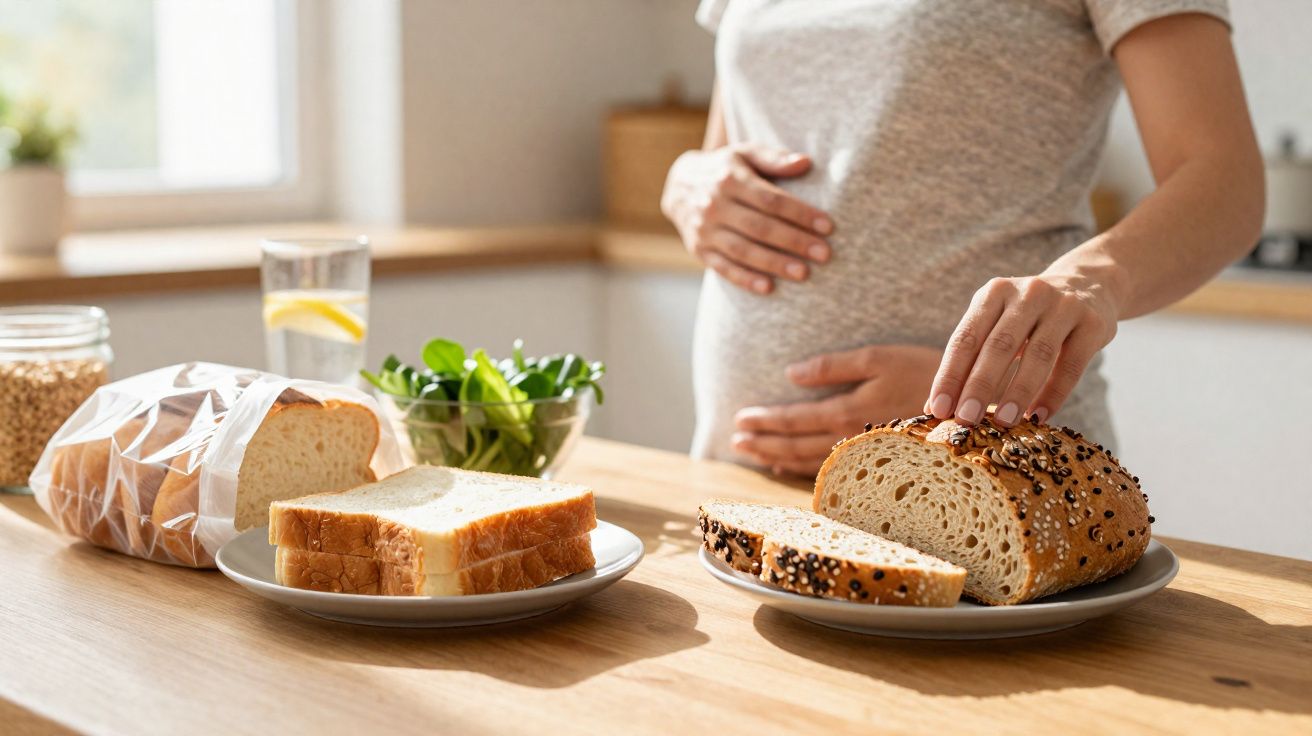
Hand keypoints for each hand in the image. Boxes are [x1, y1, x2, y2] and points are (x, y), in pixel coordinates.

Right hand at [661, 143, 833, 294]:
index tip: (828, 226)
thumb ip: (774, 158)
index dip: (800, 214)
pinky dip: (745, 279)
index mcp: (730, 179)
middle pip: (760, 227)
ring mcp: (705, 230)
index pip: (771, 199)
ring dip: (774, 263)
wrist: (679, 186)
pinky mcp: (699, 250)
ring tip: (804, 273)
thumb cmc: (724, 169)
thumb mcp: (745, 154)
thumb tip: (805, 163)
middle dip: (794, 242)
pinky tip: (769, 287)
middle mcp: (714, 205)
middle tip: (825, 254)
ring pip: (743, 250)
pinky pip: (723, 268)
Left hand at [732, 344, 941, 476]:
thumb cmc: (925, 371)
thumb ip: (832, 368)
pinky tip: (786, 469)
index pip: (795, 421)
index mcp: (849, 412)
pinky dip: (803, 472)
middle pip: (795, 447)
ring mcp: (865, 456)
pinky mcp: (878, 462)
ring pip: (809, 463)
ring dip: (776, 458)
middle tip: (735, 440)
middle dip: (763, 443)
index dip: (765, 421)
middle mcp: (852, 441)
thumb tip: (790, 374)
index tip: (740, 420)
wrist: (974, 405)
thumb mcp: (879, 357)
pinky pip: (831, 473)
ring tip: (750, 453)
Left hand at [926, 269, 1123, 427]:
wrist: (1088, 285)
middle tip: (965, 420)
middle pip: (998, 345)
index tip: (938, 410)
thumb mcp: (997, 324)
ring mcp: (1063, 305)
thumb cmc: (1028, 316)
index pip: (965, 338)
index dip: (950, 376)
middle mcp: (1027, 294)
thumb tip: (934, 409)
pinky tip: (1040, 417)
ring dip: (1017, 393)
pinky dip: (1054, 394)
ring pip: (1038, 355)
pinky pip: (1071, 365)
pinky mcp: (1092, 323)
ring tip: (1003, 422)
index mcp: (994, 293)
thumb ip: (970, 361)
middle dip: (978, 386)